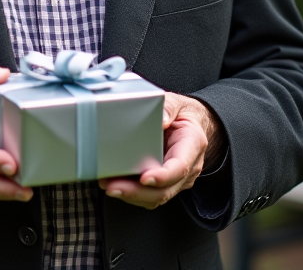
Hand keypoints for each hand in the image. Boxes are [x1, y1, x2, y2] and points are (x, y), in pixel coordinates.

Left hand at [98, 92, 223, 208]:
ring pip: (155, 198)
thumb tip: (161, 119)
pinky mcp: (165, 185)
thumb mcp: (177, 104)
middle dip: (137, 192)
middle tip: (114, 187)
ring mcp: (177, 180)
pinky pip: (149, 196)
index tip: (145, 178)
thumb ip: (168, 108)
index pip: (180, 167)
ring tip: (109, 186)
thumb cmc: (183, 115)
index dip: (162, 176)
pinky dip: (131, 195)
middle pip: (165, 190)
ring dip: (130, 196)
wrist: (193, 125)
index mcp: (192, 146)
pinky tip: (115, 186)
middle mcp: (188, 168)